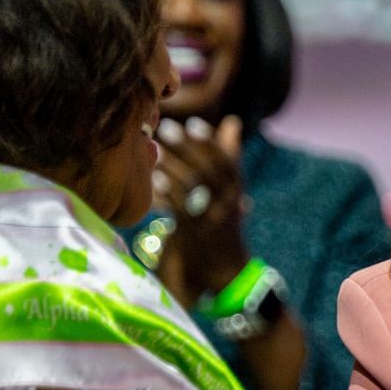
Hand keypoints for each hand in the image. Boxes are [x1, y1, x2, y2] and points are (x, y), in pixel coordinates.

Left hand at [151, 114, 251, 303]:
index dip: (210, 143)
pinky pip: (181, 209)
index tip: (193, 123)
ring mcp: (212, 217)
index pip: (226, 162)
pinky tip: (155, 179)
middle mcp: (228, 202)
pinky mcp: (196, 232)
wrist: (226, 267)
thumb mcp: (230, 189)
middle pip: (208, 170)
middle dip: (188, 147)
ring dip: (172, 166)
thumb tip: (232, 122)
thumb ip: (229, 155)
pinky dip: (168, 192)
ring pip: (193, 187)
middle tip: (167, 127)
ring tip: (155, 148)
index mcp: (236, 190)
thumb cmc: (223, 219)